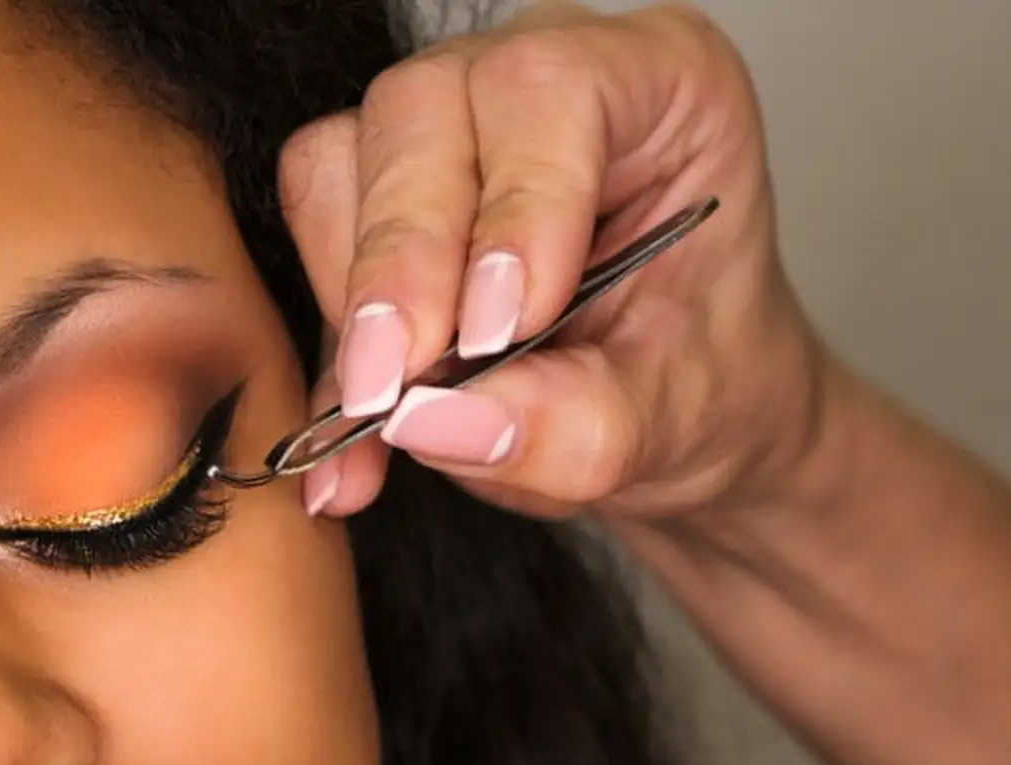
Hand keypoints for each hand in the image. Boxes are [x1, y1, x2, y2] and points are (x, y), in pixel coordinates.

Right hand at [279, 1, 829, 527]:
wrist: (669, 422)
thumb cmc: (696, 385)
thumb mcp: (670, 423)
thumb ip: (575, 425)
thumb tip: (433, 421)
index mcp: (659, 86)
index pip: (549, 92)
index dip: (512, 209)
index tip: (497, 331)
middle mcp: (538, 81)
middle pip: (417, 113)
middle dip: (399, 262)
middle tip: (398, 389)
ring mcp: (446, 129)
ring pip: (338, 165)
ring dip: (353, 304)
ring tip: (390, 416)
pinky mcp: (378, 196)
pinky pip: (314, 242)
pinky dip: (330, 351)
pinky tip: (354, 437)